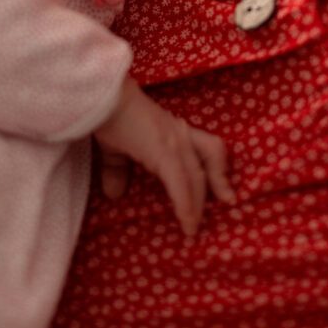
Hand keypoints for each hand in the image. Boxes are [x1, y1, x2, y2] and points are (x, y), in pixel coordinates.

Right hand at [94, 77, 233, 235]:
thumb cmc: (110, 118)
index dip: (219, 168)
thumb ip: (118, 170)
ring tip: (194, 227)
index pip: (209, 148)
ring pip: (196, 175)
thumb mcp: (116, 149)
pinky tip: (186, 220)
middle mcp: (181, 135)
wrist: (102, 100)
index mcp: (175, 132)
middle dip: (219, 185)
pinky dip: (185, 202)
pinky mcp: (163, 149)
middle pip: (211, 160)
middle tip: (226, 206)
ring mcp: (174, 141)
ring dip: (198, 203)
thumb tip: (114, 194)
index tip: (226, 191)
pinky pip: (180, 181)